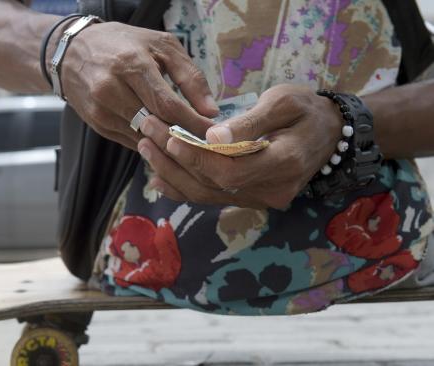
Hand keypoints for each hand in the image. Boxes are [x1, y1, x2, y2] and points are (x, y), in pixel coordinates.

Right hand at [58, 21, 217, 149]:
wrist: (72, 50)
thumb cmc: (123, 44)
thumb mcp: (161, 46)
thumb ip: (189, 76)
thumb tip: (210, 110)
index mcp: (132, 65)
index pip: (168, 105)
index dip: (193, 123)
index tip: (213, 133)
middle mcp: (111, 89)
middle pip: (155, 125)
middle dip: (183, 136)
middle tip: (205, 143)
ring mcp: (101, 109)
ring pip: (142, 138)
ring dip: (167, 143)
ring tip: (188, 143)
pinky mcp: (96, 123)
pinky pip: (129, 141)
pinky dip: (149, 143)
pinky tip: (163, 139)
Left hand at [137, 84, 342, 208]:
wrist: (331, 134)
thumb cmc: (307, 110)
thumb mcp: (284, 102)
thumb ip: (249, 122)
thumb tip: (212, 135)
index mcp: (285, 162)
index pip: (230, 171)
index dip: (197, 157)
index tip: (169, 137)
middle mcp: (272, 189)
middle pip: (212, 185)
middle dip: (174, 161)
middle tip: (145, 133)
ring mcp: (262, 199)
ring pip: (208, 195)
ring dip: (173, 174)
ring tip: (146, 149)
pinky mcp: (252, 199)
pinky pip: (213, 197)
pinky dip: (183, 187)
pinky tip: (158, 177)